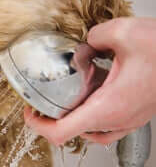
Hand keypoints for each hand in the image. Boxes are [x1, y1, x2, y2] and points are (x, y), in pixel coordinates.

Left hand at [24, 17, 155, 144]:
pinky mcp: (137, 114)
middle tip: (43, 100)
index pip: (61, 133)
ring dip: (74, 116)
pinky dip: (92, 112)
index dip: (38, 126)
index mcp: (108, 107)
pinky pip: (107, 123)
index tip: (29, 113)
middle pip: (73, 133)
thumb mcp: (122, 32)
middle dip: (53, 117)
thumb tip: (87, 42)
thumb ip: (94, 37)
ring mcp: (129, 120)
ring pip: (91, 131)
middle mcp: (118, 120)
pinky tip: (94, 89)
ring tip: (66, 96)